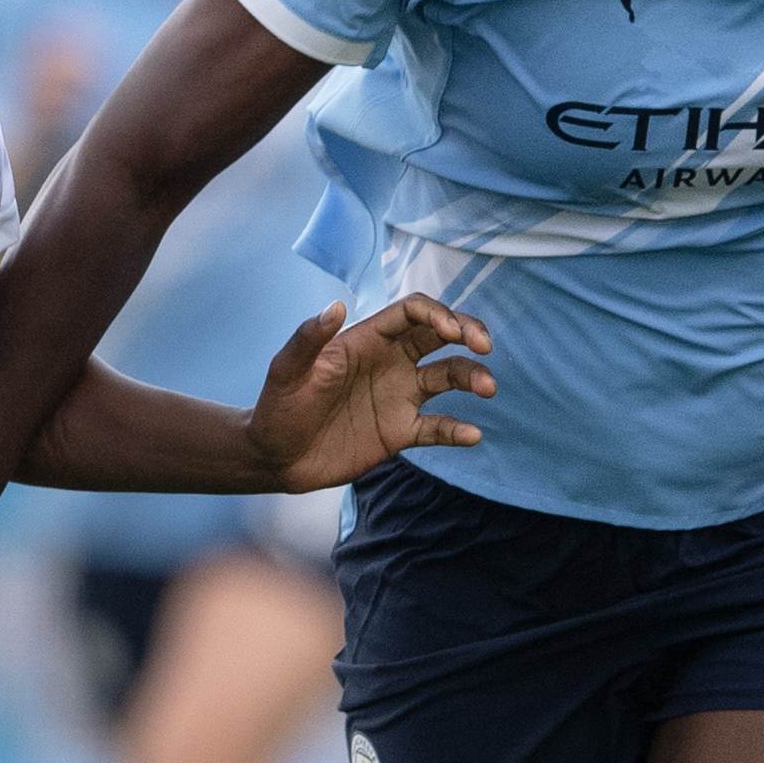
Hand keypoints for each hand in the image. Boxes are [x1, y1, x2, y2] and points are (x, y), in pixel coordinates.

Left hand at [241, 295, 492, 492]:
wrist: (275, 457)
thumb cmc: (278, 408)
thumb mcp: (286, 371)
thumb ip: (309, 338)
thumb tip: (336, 305)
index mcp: (367, 340)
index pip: (413, 313)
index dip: (437, 314)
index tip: (452, 332)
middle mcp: (390, 362)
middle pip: (440, 336)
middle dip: (468, 333)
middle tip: (484, 346)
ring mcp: (398, 396)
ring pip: (448, 376)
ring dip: (472, 377)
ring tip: (488, 388)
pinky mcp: (400, 432)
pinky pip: (438, 427)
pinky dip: (458, 430)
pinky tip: (472, 435)